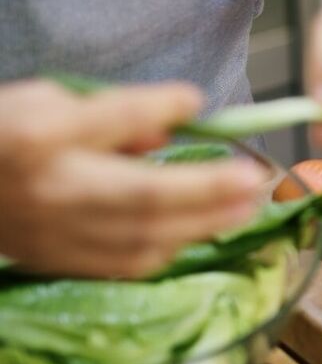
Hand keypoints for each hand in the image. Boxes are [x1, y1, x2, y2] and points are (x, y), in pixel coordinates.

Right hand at [0, 80, 265, 277]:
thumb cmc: (7, 133)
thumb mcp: (49, 100)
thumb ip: (115, 111)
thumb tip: (179, 118)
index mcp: (39, 136)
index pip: (109, 119)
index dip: (157, 109)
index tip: (199, 99)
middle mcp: (50, 189)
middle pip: (142, 195)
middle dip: (206, 189)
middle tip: (255, 179)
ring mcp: (54, 234)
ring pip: (141, 238)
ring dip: (202, 225)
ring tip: (246, 207)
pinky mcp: (58, 262)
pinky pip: (125, 265)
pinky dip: (170, 248)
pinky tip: (203, 234)